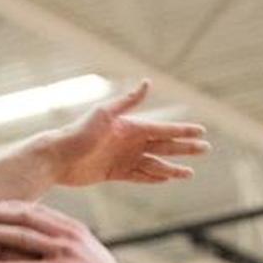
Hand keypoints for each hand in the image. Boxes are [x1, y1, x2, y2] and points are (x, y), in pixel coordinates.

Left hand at [45, 81, 209, 187]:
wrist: (56, 158)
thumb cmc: (78, 133)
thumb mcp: (103, 114)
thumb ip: (127, 101)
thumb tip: (148, 83)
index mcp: (130, 127)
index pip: (163, 129)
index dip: (183, 131)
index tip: (202, 131)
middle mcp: (129, 142)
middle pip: (165, 146)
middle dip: (185, 148)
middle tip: (206, 149)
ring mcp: (123, 158)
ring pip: (155, 164)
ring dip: (173, 168)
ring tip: (190, 173)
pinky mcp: (114, 173)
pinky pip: (139, 176)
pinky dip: (153, 178)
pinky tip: (166, 179)